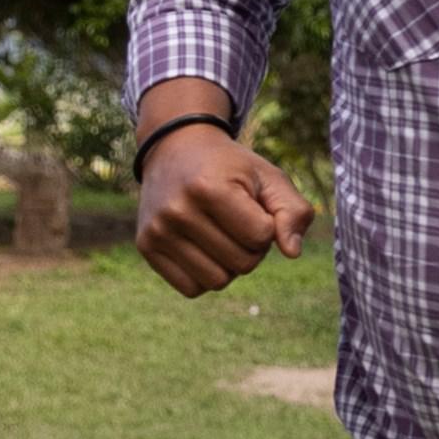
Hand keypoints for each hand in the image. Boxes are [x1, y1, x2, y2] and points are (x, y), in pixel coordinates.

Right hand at [136, 119, 313, 297]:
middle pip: (243, 263)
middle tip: (236, 220)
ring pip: (218, 281)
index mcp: (208, 188)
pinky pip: (192, 289)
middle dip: (251, 246)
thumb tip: (293, 253)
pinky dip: (205, 275)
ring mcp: (157, 231)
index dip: (268, 225)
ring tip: (220, 233)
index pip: (262, 236)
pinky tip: (202, 247)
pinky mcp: (146, 246)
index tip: (253, 206)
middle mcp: (177, 211)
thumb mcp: (268, 177)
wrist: (175, 149)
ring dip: (229, 264)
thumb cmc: (230, 167)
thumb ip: (293, 211)